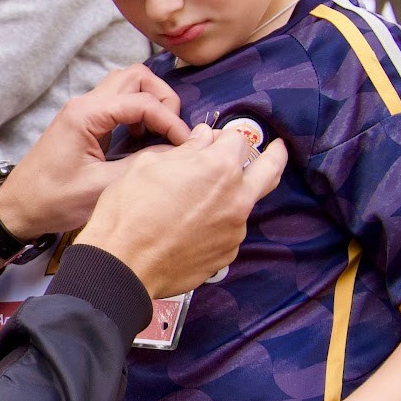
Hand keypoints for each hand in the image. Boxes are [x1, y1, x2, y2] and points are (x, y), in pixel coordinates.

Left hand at [0, 64, 191, 239]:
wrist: (17, 208)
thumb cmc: (52, 201)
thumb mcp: (101, 188)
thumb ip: (140, 165)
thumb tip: (176, 152)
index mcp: (86, 115)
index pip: (141, 101)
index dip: (170, 121)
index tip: (185, 144)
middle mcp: (84, 104)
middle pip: (135, 77)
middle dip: (162, 99)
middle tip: (172, 131)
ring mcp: (83, 111)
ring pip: (127, 85)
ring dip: (150, 103)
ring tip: (160, 134)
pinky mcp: (85, 122)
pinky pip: (118, 102)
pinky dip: (138, 113)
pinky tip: (142, 140)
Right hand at [72, 123, 285, 297]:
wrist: (122, 265)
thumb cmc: (128, 211)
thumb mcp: (148, 165)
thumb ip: (185, 150)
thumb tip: (203, 139)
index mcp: (219, 168)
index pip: (238, 139)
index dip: (223, 136)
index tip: (213, 140)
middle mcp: (237, 198)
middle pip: (270, 169)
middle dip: (275, 155)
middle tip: (278, 148)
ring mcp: (236, 229)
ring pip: (245, 203)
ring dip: (233, 195)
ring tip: (204, 200)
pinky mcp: (227, 254)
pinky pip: (229, 231)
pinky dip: (218, 223)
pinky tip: (192, 227)